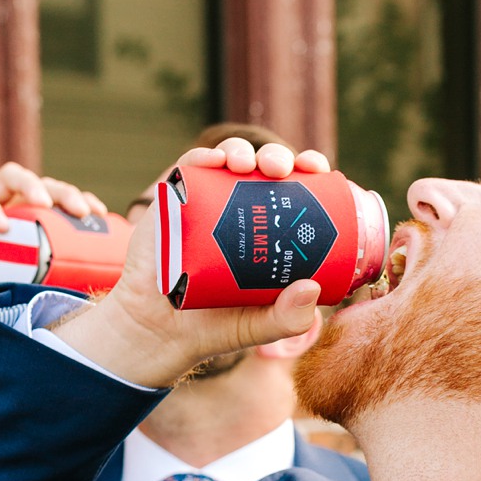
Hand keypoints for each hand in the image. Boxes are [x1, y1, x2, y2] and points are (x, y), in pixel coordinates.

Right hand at [0, 164, 104, 338]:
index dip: (79, 201)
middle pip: (39, 184)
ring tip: (45, 203)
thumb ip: (58, 286)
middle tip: (81, 210)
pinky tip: (3, 224)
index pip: (58, 202)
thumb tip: (105, 298)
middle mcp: (6, 212)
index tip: (101, 216)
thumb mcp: (32, 294)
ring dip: (31, 184)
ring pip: (8, 177)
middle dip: (63, 190)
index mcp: (27, 227)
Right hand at [59, 136, 331, 386]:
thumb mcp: (262, 327)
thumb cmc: (217, 327)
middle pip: (265, 169)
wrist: (160, 330)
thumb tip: (311, 287)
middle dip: (278, 156)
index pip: (296, 190)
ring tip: (246, 164)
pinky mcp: (174, 202)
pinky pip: (189, 168)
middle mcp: (241, 209)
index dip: (310, 172)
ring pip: (230, 160)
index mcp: (270, 230)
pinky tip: (215, 159)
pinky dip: (203, 156)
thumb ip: (290, 318)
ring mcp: (207, 202)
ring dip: (242, 150)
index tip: (320, 169)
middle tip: (280, 169)